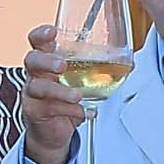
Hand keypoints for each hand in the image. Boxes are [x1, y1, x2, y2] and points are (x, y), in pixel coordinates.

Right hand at [17, 24, 94, 163]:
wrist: (53, 131)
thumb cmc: (66, 99)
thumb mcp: (80, 80)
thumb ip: (97, 69)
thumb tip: (131, 63)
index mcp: (46, 60)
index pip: (36, 41)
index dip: (42, 34)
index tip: (53, 32)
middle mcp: (36, 74)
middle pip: (32, 60)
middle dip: (47, 60)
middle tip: (62, 65)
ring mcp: (32, 94)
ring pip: (38, 87)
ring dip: (60, 91)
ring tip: (77, 96)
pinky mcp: (35, 112)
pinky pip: (49, 108)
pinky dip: (70, 111)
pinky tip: (85, 113)